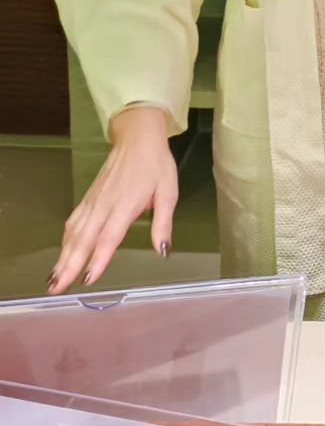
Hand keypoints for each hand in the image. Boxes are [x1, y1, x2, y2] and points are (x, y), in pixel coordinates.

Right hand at [47, 107, 177, 294]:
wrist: (137, 138)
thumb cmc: (156, 165)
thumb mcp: (168, 192)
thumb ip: (163, 223)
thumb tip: (163, 250)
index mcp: (125, 205)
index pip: (108, 237)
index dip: (98, 259)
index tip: (88, 278)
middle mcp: (105, 205)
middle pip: (84, 239)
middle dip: (69, 265)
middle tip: (57, 288)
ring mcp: (94, 201)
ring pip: (74, 232)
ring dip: (63, 256)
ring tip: (54, 278)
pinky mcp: (89, 197)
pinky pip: (74, 221)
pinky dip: (66, 239)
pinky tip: (62, 253)